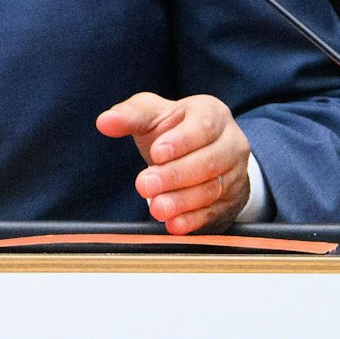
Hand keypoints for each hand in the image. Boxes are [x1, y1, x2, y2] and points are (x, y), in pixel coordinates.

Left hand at [96, 92, 250, 234]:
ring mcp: (235, 173)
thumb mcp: (153, 115)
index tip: (156, 153)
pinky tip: (174, 224)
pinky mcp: (230, 200)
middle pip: (208, 161)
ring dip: (182, 201)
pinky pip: (214, 212)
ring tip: (156, 207)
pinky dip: (193, 221)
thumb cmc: (174, 130)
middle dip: (175, 175)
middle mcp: (231, 143)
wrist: (202, 153)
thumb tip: (105, 121)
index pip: (202, 126)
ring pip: (212, 189)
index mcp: (212, 114)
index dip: (181, 141)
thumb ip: (130, 115)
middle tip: (145, 184)